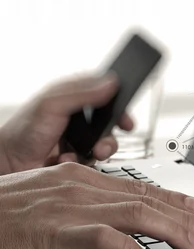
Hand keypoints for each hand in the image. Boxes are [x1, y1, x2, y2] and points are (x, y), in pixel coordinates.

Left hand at [0, 74, 131, 174]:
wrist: (10, 163)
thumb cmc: (23, 131)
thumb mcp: (52, 105)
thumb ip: (82, 93)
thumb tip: (111, 83)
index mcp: (72, 97)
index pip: (104, 93)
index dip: (118, 102)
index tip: (125, 116)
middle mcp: (77, 117)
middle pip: (110, 122)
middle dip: (113, 133)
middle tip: (111, 138)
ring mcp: (78, 138)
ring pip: (105, 144)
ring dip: (101, 150)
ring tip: (92, 153)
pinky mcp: (77, 157)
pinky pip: (94, 161)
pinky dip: (83, 162)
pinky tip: (67, 159)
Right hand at [0, 162, 193, 248]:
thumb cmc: (9, 215)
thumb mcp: (57, 202)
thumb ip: (91, 208)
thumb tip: (122, 222)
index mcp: (84, 178)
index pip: (141, 188)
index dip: (176, 200)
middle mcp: (82, 187)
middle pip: (146, 200)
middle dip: (184, 218)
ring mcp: (70, 207)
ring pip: (134, 214)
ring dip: (169, 230)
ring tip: (193, 245)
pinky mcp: (55, 230)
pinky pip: (100, 237)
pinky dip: (126, 248)